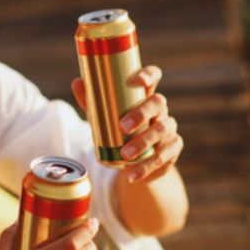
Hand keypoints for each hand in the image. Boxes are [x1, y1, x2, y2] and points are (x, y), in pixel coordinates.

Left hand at [71, 66, 182, 183]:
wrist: (133, 164)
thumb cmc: (117, 133)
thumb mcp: (103, 118)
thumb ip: (92, 102)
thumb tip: (77, 82)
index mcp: (144, 96)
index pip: (153, 77)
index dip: (150, 74)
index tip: (141, 80)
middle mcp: (160, 109)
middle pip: (158, 103)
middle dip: (141, 114)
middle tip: (122, 127)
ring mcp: (168, 128)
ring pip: (161, 130)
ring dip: (143, 143)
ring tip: (125, 156)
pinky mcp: (172, 149)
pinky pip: (163, 156)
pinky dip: (146, 167)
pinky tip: (132, 175)